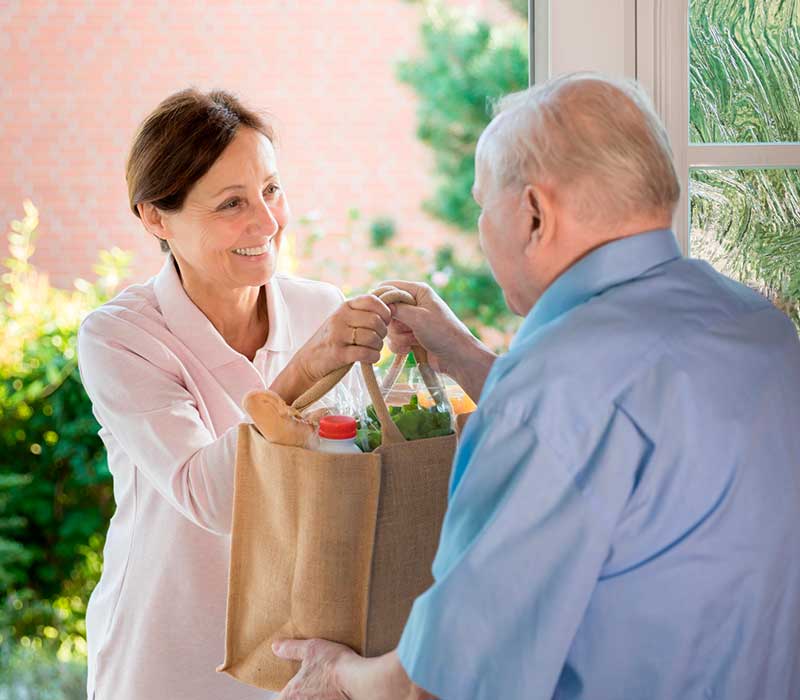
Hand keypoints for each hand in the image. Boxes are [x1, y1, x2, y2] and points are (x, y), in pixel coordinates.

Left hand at [273, 638, 356, 699]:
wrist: (357, 680)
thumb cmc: (334, 665)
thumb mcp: (311, 649)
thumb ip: (291, 649)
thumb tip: (276, 646)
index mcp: (293, 693)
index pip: (280, 698)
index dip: (285, 692)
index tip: (291, 685)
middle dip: (300, 693)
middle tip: (309, 683)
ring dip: (315, 695)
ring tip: (323, 685)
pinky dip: (328, 696)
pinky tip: (335, 689)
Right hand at [295, 294, 391, 386]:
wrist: (309, 360)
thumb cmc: (334, 339)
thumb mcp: (345, 319)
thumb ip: (363, 313)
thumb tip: (392, 309)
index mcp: (345, 306)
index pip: (372, 300)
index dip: (384, 312)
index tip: (384, 322)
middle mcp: (340, 318)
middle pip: (375, 321)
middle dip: (383, 332)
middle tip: (378, 339)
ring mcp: (337, 335)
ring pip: (372, 338)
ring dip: (378, 346)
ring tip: (373, 349)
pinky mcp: (338, 354)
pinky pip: (365, 353)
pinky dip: (373, 357)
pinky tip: (370, 358)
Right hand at [381, 280, 496, 401]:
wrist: (457, 357)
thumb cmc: (442, 333)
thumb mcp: (418, 317)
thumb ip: (396, 308)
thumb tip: (380, 305)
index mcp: (418, 291)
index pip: (389, 286)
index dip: (381, 299)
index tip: (379, 314)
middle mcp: (414, 303)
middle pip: (387, 310)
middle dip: (393, 324)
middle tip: (407, 329)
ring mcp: (413, 321)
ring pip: (390, 327)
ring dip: (398, 337)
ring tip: (413, 341)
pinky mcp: (411, 336)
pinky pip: (394, 339)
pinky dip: (400, 345)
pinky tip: (411, 348)